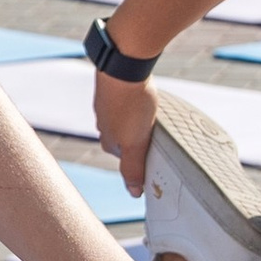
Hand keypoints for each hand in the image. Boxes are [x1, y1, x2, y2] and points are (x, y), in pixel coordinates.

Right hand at [92, 66, 161, 190]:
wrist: (123, 67)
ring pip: (125, 119)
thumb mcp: (136, 143)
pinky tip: (144, 98)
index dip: (142, 157)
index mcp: (107, 140)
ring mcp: (106, 104)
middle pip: (124, 138)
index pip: (125, 158)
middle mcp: (103, 124)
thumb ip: (134, 169)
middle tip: (157, 133)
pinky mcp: (113, 87)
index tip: (157, 153)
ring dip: (137, 119)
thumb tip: (134, 193)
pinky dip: (135, 103)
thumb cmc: (130, 105)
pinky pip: (126, 101)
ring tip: (152, 114)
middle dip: (139, 138)